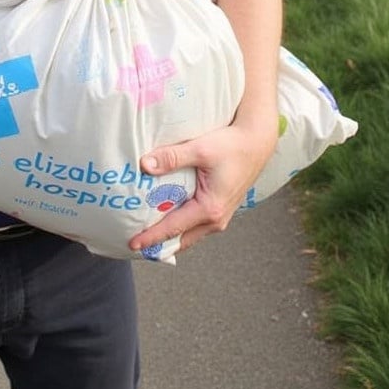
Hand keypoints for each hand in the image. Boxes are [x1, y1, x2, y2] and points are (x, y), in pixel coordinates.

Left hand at [128, 120, 277, 254]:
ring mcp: (221, 216)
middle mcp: (216, 218)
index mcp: (210, 208)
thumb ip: (172, 157)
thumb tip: (145, 165)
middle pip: (181, 239)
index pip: (173, 228)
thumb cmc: (232, 145)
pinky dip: (182, 227)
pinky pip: (197, 226)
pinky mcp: (221, 208)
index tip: (132, 244)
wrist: (257, 142)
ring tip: (148, 237)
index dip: (151, 237)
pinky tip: (169, 220)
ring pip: (190, 234)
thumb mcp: (200, 149)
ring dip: (170, 237)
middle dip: (158, 244)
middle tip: (134, 246)